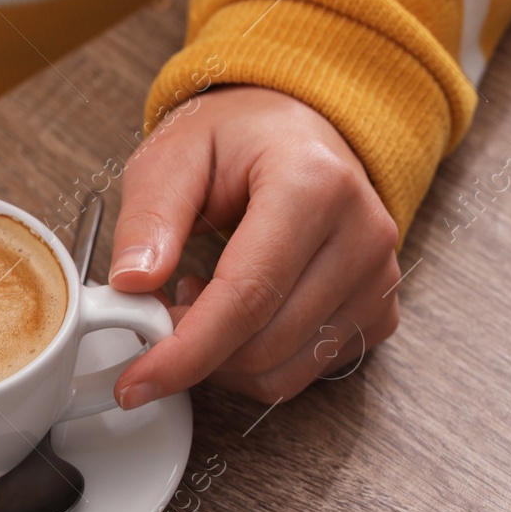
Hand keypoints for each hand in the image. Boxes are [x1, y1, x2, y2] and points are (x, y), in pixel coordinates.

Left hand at [107, 85, 400, 406]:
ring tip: (195, 298)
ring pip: (285, 371)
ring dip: (221, 359)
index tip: (134, 382)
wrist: (295, 130)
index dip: (185, 350)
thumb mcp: (172, 156)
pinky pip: (306, 370)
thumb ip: (149, 219)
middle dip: (193, 351)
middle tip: (153, 310)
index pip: (247, 296)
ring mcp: (379, 278)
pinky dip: (255, 361)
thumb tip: (132, 285)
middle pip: (265, 343)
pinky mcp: (378, 310)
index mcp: (312, 185)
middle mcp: (362, 235)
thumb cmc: (233, 138)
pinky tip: (237, 311)